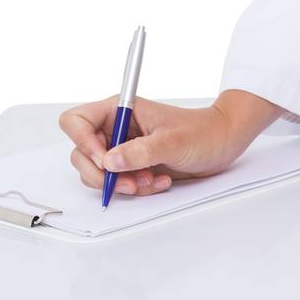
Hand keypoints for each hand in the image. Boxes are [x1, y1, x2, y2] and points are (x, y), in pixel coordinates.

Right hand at [58, 94, 263, 195]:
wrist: (223, 142)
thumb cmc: (203, 132)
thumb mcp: (172, 141)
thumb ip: (140, 152)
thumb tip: (108, 162)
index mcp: (120, 110)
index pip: (76, 120)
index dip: (82, 142)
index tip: (105, 159)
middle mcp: (116, 128)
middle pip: (80, 153)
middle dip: (103, 173)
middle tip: (128, 182)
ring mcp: (122, 148)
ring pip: (98, 173)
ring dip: (121, 184)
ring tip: (150, 181)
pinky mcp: (132, 166)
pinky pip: (117, 183)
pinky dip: (134, 189)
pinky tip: (158, 182)